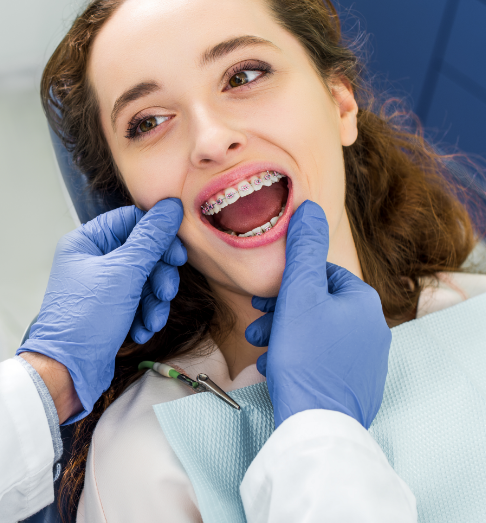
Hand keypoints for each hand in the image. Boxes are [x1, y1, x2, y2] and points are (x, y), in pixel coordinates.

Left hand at [18, 198, 186, 420]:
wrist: (67, 371)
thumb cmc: (86, 319)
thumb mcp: (124, 273)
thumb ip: (151, 239)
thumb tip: (170, 207)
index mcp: (85, 242)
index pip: (130, 221)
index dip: (158, 235)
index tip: (178, 254)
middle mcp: (91, 260)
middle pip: (141, 252)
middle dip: (159, 275)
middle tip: (166, 291)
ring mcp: (100, 287)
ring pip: (143, 280)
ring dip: (154, 300)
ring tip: (153, 319)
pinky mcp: (108, 310)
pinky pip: (137, 302)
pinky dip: (144, 315)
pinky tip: (141, 330)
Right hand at [245, 201, 390, 428]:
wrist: (317, 422)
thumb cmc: (305, 357)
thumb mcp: (298, 295)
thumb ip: (303, 249)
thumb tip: (309, 208)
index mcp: (363, 301)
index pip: (321, 274)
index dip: (287, 283)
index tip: (263, 297)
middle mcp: (372, 328)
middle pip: (318, 305)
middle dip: (282, 311)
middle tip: (257, 321)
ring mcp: (366, 359)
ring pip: (317, 333)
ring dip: (285, 334)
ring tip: (260, 346)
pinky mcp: (356, 384)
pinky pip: (322, 359)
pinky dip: (297, 358)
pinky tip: (275, 366)